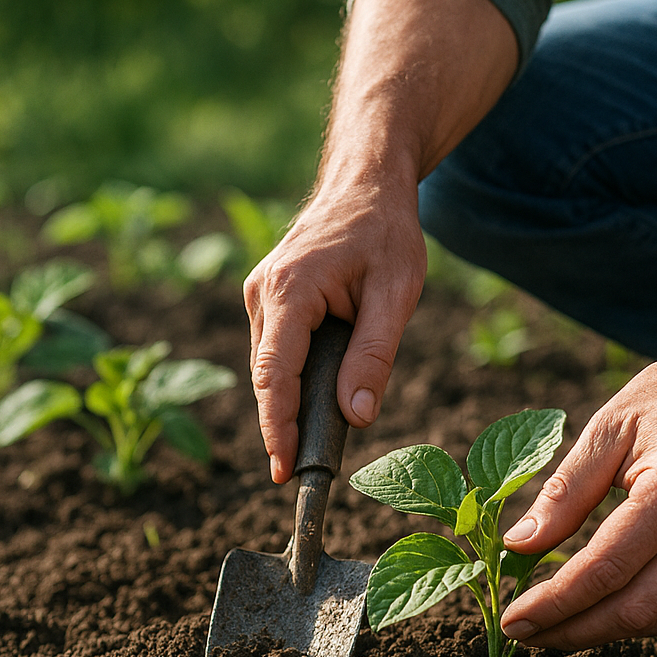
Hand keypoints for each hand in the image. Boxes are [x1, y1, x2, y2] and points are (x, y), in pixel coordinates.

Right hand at [244, 180, 424, 482]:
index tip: (284, 469)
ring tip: (312, 443)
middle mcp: (263, 292)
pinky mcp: (268, 298)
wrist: (366, 183)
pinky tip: (317, 399)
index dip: (278, 426)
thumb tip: (358, 417)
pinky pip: (277, 350)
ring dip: (291, 401)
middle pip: (268, 377)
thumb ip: (375, 354)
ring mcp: (260, 294)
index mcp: (290, 290)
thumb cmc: (385, 231)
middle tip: (304, 473)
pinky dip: (294, 377)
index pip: (275, 374)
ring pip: (271, 366)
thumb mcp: (397, 293)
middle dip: (283, 425)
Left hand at [499, 330, 656, 648]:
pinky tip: (599, 604)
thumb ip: (566, 491)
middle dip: (574, 632)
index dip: (555, 603)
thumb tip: (519, 545)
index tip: (512, 619)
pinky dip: (636, 612)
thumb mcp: (611, 425)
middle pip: (635, 609)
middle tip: (523, 634)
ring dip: (603, 632)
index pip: (606, 569)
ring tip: (555, 627)